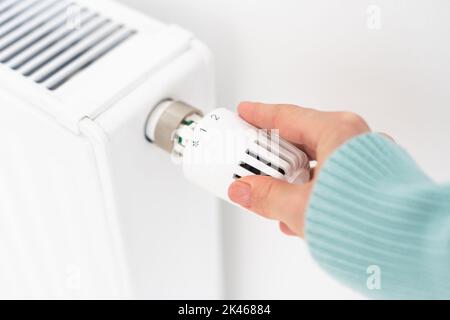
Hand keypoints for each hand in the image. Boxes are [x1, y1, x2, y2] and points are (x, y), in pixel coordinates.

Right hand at [228, 102, 369, 237]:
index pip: (288, 117)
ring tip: (270, 192)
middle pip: (302, 139)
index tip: (246, 112)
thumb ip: (266, 196)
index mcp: (339, 132)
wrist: (407, 245)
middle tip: (251, 157)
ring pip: (316, 161)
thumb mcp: (301, 207)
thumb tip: (244, 190)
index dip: (261, 115)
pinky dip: (310, 189)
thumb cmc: (368, 218)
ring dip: (291, 177)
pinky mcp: (369, 181)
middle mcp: (355, 140)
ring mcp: (364, 161)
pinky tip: (295, 210)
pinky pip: (331, 176)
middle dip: (274, 153)